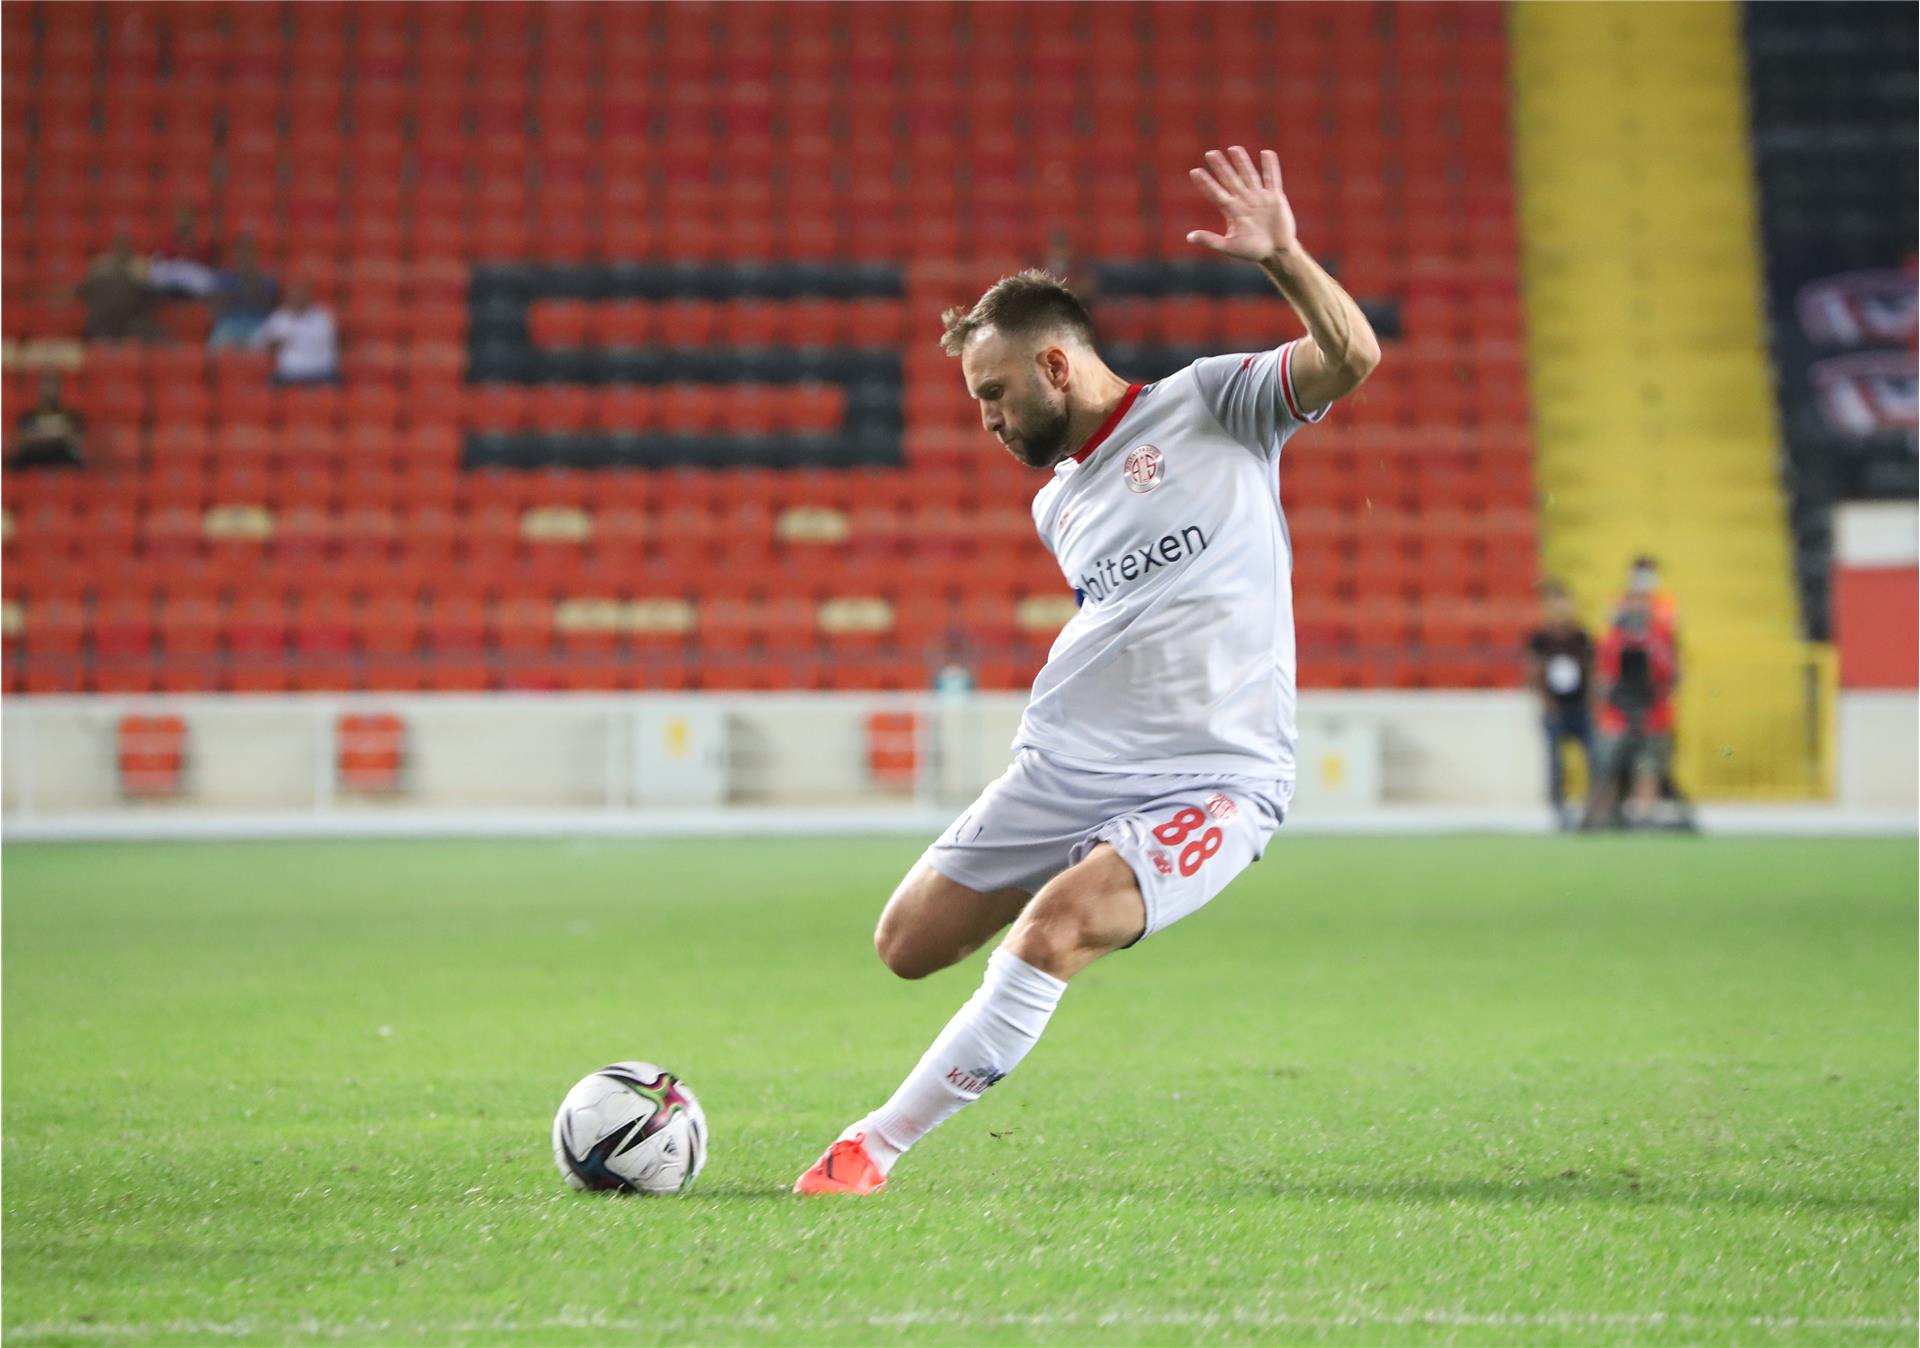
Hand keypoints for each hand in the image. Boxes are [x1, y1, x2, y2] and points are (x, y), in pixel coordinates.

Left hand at [1186, 146, 1297, 262]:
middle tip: (1210, 154)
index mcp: (1233, 211)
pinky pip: (1272, 178)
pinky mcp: (1275, 197)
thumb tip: (1189, 237)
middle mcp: (1244, 201)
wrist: (1276, 252)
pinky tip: (1266, 153)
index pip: (1216, 193)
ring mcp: (1260, 197)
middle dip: (1221, 167)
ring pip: (1249, 175)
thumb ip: (1210, 241)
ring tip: (1233, 149)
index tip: (1194, 172)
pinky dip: (1270, 166)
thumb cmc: (1253, 251)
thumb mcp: (1229, 247)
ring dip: (1242, 162)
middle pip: (1230, 180)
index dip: (1206, 183)